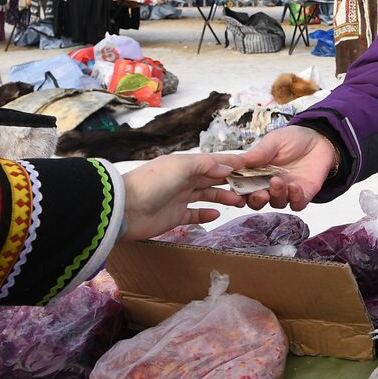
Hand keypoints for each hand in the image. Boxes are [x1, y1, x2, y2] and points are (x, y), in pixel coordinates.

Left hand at [121, 153, 245, 240]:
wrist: (125, 208)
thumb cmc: (152, 182)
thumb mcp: (181, 166)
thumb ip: (206, 165)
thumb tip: (228, 168)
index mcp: (185, 165)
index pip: (214, 162)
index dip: (232, 163)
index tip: (251, 164)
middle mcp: (183, 180)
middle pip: (213, 179)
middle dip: (232, 181)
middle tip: (251, 186)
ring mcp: (179, 198)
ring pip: (207, 195)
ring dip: (224, 197)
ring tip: (240, 202)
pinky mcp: (175, 216)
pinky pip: (195, 214)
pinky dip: (206, 214)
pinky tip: (217, 214)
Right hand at [238, 125, 338, 210]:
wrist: (320, 139)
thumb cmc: (293, 139)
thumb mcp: (273, 141)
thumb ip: (259, 153)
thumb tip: (238, 162)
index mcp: (256, 174)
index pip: (241, 188)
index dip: (237, 193)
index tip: (236, 191)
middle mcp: (269, 186)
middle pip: (256, 201)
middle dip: (256, 200)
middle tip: (260, 193)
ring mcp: (286, 192)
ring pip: (276, 203)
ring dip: (276, 195)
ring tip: (277, 182)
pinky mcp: (303, 195)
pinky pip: (297, 204)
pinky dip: (295, 199)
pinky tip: (295, 187)